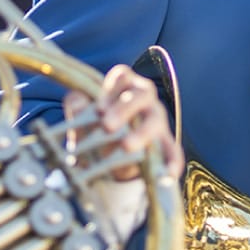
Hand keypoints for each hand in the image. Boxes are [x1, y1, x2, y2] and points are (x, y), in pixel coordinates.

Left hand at [65, 64, 182, 178]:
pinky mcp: (166, 145)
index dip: (111, 88)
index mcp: (125, 87)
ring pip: (157, 120)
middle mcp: (145, 101)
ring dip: (142, 132)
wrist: (107, 160)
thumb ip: (77, 108)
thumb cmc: (96, 130)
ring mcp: (157, 122)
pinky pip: (173, 152)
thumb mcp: (82, 120)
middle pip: (142, 94)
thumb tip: (75, 100)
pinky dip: (172, 162)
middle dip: (124, 109)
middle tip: (107, 125)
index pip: (123, 76)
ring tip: (126, 146)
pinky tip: (167, 173)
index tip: (98, 107)